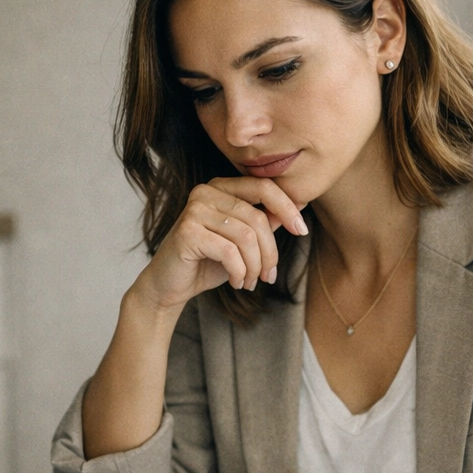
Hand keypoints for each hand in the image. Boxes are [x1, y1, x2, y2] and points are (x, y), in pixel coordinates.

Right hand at [134, 177, 308, 310]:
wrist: (170, 285)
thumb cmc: (208, 262)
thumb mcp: (243, 241)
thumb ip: (265, 221)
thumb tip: (300, 204)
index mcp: (221, 187)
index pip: (263, 187)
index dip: (287, 207)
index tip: (302, 231)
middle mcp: (205, 192)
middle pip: (257, 218)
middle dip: (270, 252)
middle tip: (269, 276)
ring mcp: (194, 210)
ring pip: (246, 237)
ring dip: (255, 266)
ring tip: (251, 281)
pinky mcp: (187, 232)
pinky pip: (229, 252)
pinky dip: (240, 272)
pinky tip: (238, 282)